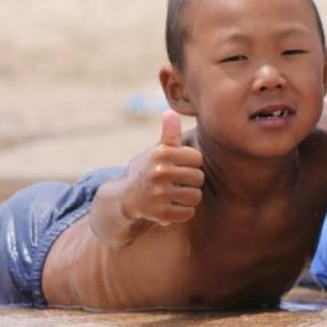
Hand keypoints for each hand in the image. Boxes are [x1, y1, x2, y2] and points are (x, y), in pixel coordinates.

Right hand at [124, 110, 203, 225]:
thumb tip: (171, 112)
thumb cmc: (149, 170)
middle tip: (177, 183)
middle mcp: (159, 172)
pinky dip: (183, 211)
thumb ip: (169, 134)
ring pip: (196, 196)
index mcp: (161, 154)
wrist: (127, 197)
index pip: (197, 159)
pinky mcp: (161, 214)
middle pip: (198, 178)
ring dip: (189, 197)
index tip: (179, 167)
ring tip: (176, 194)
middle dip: (191, 182)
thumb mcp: (157, 151)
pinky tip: (172, 206)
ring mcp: (159, 194)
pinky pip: (189, 212)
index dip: (191, 164)